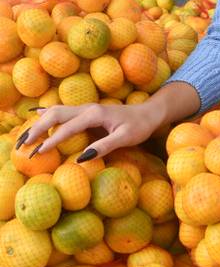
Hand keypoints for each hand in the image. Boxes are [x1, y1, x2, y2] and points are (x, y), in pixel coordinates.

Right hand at [16, 102, 164, 160]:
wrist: (148, 113)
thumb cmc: (139, 127)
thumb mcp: (126, 138)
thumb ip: (104, 146)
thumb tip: (81, 158)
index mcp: (94, 114)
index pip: (67, 128)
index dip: (51, 141)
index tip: (38, 153)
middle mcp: (86, 108)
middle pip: (54, 115)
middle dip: (37, 129)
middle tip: (23, 145)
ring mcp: (85, 108)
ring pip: (55, 112)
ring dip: (38, 123)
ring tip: (24, 137)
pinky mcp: (85, 111)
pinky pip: (62, 112)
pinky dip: (47, 114)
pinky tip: (34, 115)